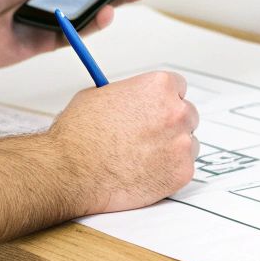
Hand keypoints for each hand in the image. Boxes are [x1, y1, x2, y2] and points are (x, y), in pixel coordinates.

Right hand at [49, 70, 198, 212]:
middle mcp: (175, 112)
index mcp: (158, 87)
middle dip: (170, 125)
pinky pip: (183, 169)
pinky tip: (145, 172)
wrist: (71, 170)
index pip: (178, 87)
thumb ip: (128, 95)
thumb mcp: (99, 95)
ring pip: (188, 143)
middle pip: (187, 115)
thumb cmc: (80, 135)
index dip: (164, 100)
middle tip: (148, 136)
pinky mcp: (181, 173)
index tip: (157, 110)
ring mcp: (181, 144)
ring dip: (172, 149)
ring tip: (142, 157)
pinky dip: (168, 172)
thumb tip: (133, 100)